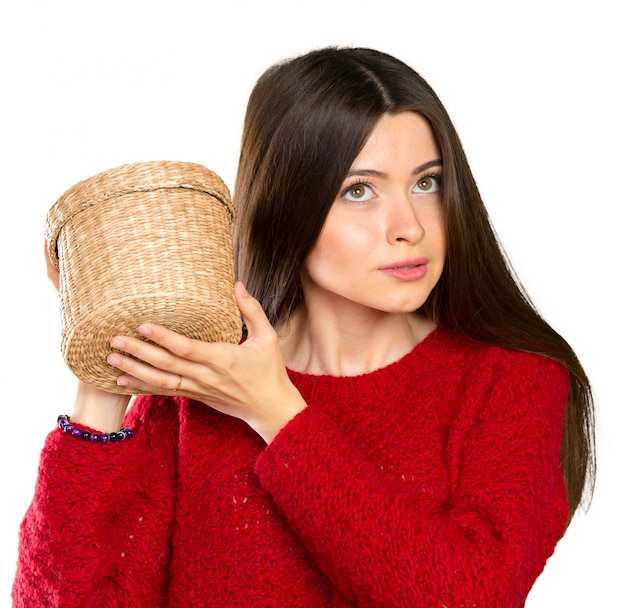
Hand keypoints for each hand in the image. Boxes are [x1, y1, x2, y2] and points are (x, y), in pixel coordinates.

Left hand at [106, 282, 306, 442]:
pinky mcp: (195, 397)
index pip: (188, 348)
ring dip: (134, 371)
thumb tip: (237, 285)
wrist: (270, 408)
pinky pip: (164, 392)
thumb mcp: (268, 338)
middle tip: (114, 340)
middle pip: (167, 365)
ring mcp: (199, 389)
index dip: (164, 338)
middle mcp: (207, 376)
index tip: (143, 325)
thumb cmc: (270, 370)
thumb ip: (252, 311)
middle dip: (138, 353)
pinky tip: (122, 382)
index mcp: (224, 359)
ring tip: (110, 360)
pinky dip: (142, 388)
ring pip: (161, 382)